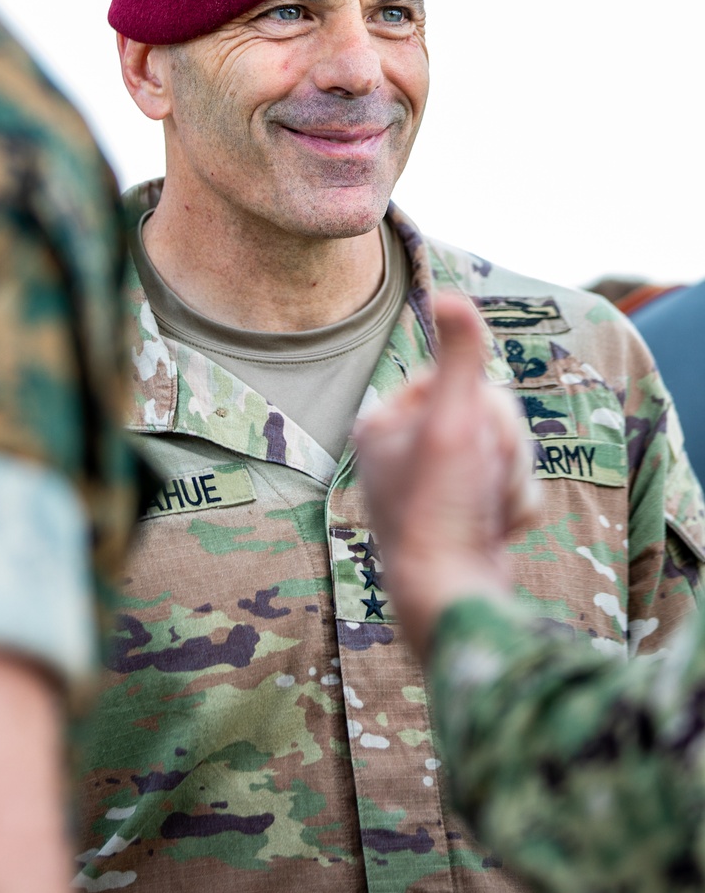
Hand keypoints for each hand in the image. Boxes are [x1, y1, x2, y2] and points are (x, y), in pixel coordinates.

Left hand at [356, 292, 539, 658]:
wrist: (449, 597)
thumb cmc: (440, 507)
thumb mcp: (454, 420)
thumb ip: (461, 356)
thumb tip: (449, 295)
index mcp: (382, 423)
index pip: (461, 381)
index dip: (482, 409)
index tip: (466, 442)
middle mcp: (400, 453)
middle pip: (489, 417)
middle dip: (502, 450)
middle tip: (480, 483)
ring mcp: (431, 488)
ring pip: (505, 455)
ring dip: (510, 482)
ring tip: (484, 513)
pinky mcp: (460, 518)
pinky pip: (508, 492)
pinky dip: (510, 511)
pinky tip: (493, 533)